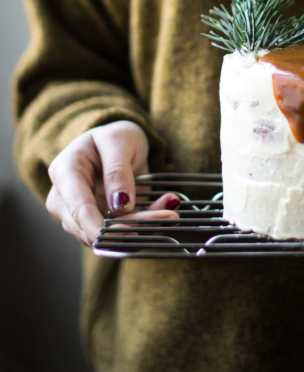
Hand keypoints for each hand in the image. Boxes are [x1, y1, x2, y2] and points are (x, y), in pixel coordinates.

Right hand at [46, 120, 178, 245]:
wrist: (118, 144)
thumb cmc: (114, 136)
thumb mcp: (118, 140)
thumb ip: (117, 170)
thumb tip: (120, 206)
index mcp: (65, 172)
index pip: (77, 207)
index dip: (98, 226)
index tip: (127, 233)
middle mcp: (66, 199)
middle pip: (94, 226)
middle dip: (131, 227)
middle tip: (168, 217)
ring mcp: (81, 215)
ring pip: (108, 235)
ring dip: (142, 228)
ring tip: (171, 214)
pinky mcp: (100, 224)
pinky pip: (121, 232)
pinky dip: (145, 225)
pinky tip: (166, 212)